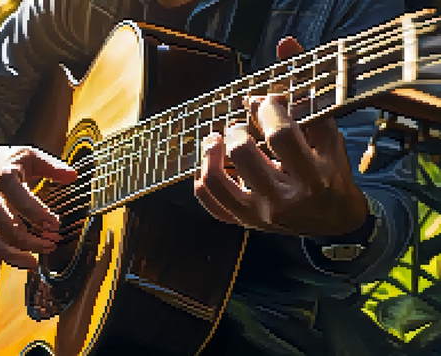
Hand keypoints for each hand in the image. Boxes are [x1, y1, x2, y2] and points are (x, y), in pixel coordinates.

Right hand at [0, 137, 76, 268]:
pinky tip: (24, 260)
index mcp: (1, 171)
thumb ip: (51, 165)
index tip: (56, 225)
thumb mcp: (30, 156)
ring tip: (36, 261)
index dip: (36, 212)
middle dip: (24, 236)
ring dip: (12, 251)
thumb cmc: (10, 161)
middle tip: (50, 244)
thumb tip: (73, 175)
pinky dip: (4, 253)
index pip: (16, 194)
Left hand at [193, 37, 367, 236]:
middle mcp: (284, 199)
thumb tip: (284, 45)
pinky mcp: (244, 223)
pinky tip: (209, 161)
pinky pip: (210, 203)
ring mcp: (260, 214)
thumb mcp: (328, 135)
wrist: (333, 222)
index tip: (264, 104)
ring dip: (209, 153)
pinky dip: (202, 179)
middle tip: (239, 126)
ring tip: (214, 139)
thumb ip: (305, 93)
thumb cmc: (330, 172)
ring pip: (216, 182)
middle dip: (236, 131)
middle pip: (243, 155)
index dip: (267, 110)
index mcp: (312, 176)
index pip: (280, 136)